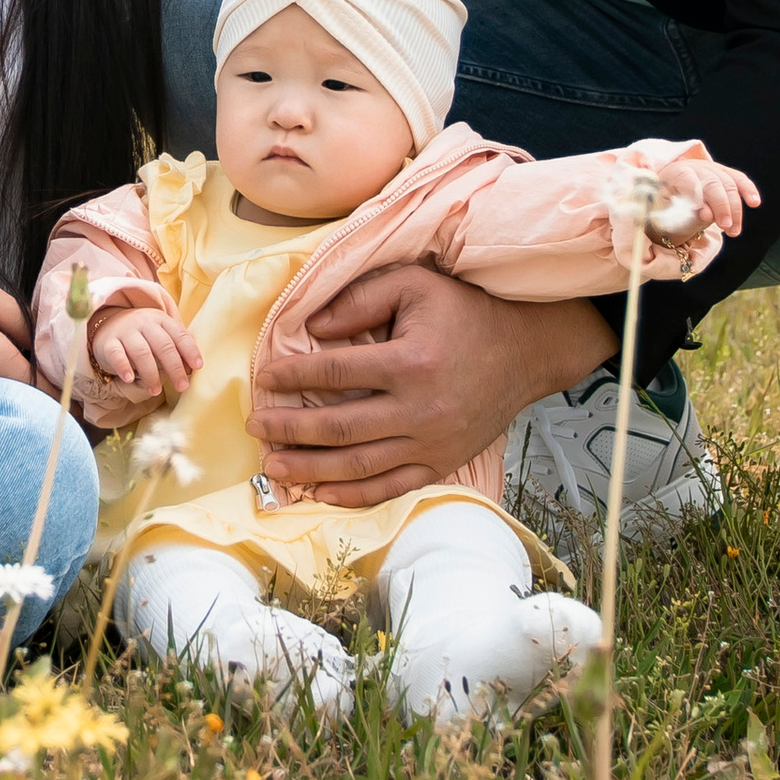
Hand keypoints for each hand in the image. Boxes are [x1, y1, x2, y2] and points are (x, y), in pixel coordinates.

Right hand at [88, 304, 201, 400]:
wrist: (107, 325)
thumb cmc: (141, 335)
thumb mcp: (160, 336)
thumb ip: (176, 349)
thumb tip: (192, 369)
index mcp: (160, 320)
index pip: (179, 334)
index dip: (190, 350)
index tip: (198, 367)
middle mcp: (144, 323)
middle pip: (163, 345)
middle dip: (175, 367)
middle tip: (182, 386)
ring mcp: (125, 331)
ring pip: (141, 352)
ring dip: (151, 374)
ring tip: (156, 391)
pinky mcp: (108, 343)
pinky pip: (116, 354)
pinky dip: (123, 367)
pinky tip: (129, 379)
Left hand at [251, 265, 615, 504]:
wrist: (524, 351)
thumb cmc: (462, 312)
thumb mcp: (413, 285)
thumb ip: (359, 299)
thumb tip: (312, 330)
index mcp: (409, 362)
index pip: (335, 373)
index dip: (293, 376)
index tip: (265, 378)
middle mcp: (420, 409)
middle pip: (339, 427)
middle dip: (290, 429)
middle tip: (256, 426)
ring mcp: (432, 442)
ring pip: (359, 465)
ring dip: (310, 468)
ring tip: (274, 465)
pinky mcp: (442, 462)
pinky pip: (391, 486)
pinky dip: (353, 494)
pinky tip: (320, 492)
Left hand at [611, 139, 760, 252]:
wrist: (662, 204)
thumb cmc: (656, 213)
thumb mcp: (655, 218)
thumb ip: (673, 216)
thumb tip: (697, 214)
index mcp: (668, 175)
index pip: (685, 177)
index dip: (695, 193)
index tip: (703, 214)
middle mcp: (690, 168)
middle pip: (711, 181)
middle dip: (720, 204)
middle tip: (724, 227)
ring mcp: (708, 169)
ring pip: (727, 183)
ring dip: (735, 207)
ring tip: (733, 231)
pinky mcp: (720, 175)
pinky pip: (737, 179)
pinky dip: (747, 189)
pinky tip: (755, 203)